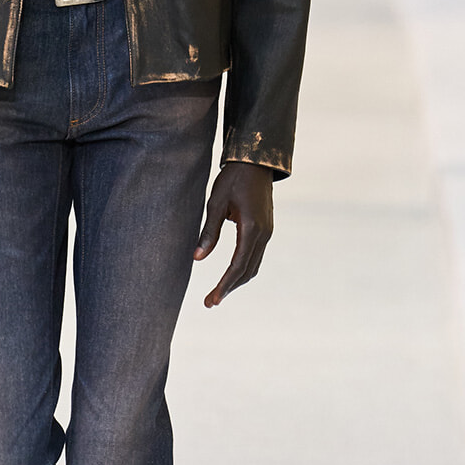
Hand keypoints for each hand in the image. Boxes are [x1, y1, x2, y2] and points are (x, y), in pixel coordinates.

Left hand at [193, 161, 274, 307]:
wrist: (255, 161)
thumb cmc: (232, 179)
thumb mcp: (216, 203)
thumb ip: (208, 232)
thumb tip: (197, 259)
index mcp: (251, 228)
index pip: (237, 266)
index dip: (224, 285)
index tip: (212, 300)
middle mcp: (263, 233)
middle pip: (247, 271)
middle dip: (229, 288)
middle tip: (210, 302)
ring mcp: (267, 232)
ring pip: (253, 266)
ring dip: (236, 281)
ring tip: (218, 292)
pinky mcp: (265, 229)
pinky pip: (255, 256)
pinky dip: (242, 269)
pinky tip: (230, 275)